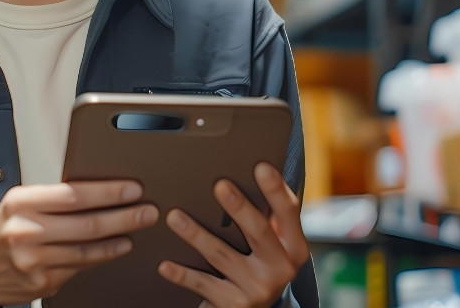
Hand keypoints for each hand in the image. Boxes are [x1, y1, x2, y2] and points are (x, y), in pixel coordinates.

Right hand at [0, 180, 159, 306]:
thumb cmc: (5, 230)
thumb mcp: (20, 203)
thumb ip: (54, 198)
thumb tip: (101, 190)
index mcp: (21, 203)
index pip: (73, 195)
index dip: (108, 192)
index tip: (132, 188)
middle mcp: (25, 231)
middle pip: (86, 224)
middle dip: (124, 217)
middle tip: (147, 211)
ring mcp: (34, 261)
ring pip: (87, 250)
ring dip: (118, 239)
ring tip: (136, 230)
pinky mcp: (42, 283)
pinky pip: (80, 267)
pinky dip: (102, 257)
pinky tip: (116, 248)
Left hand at [158, 163, 309, 307]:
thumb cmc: (259, 265)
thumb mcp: (273, 245)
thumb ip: (268, 218)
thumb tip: (247, 173)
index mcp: (294, 247)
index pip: (289, 212)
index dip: (275, 189)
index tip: (261, 167)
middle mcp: (281, 269)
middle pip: (258, 231)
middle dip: (238, 207)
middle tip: (219, 185)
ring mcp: (258, 289)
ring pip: (221, 255)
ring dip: (195, 234)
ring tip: (174, 217)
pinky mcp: (234, 304)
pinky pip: (203, 284)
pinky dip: (182, 274)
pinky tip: (165, 264)